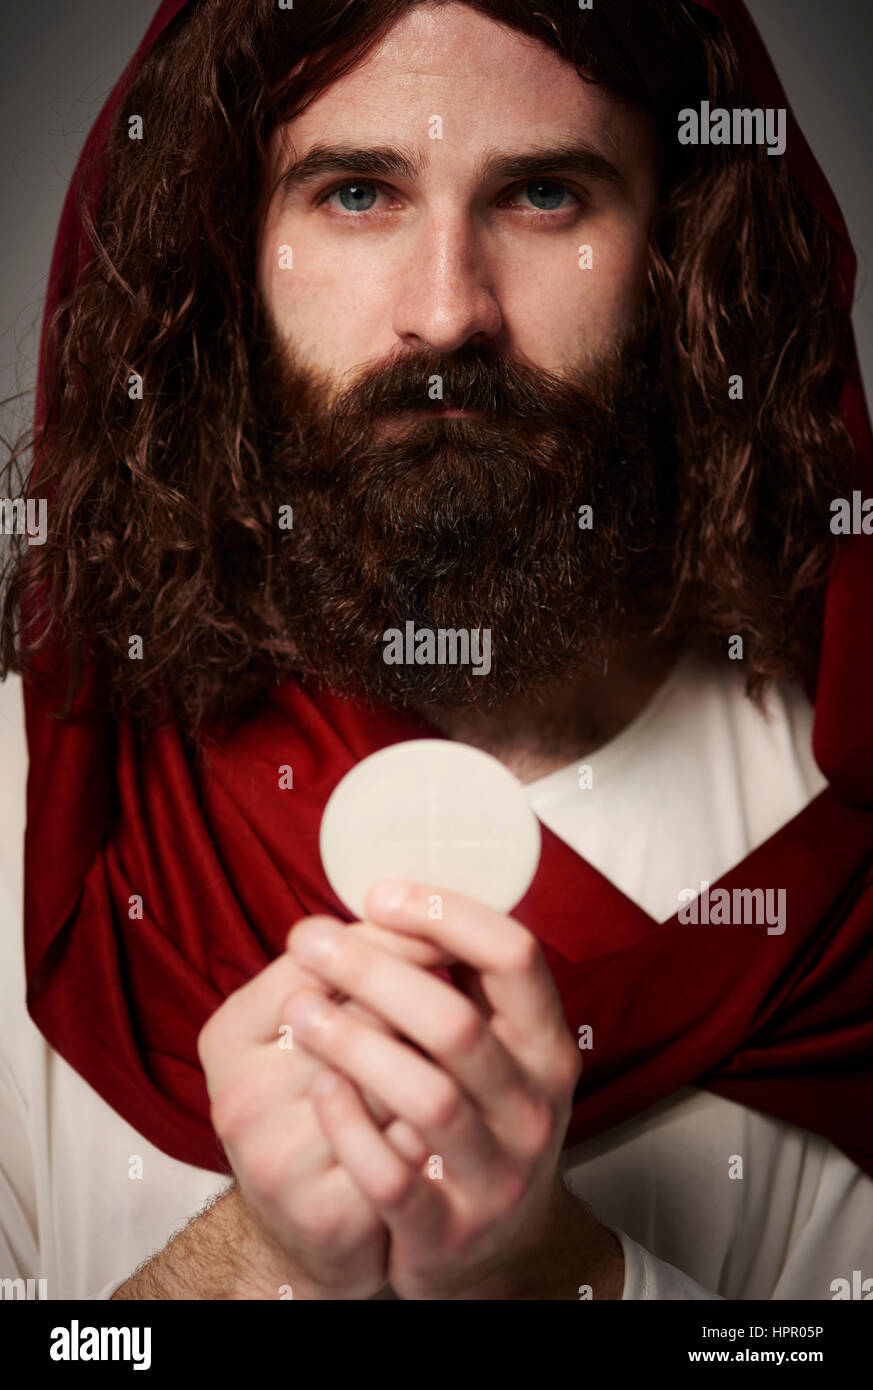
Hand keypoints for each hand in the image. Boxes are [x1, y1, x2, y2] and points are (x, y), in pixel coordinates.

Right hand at [197, 917, 451, 1298]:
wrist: (305, 1229)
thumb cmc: (311, 1105)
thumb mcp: (297, 1027)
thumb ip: (341, 969)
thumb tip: (421, 913)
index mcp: (228, 1035)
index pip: (317, 960)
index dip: (391, 939)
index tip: (440, 932)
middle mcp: (241, 1096)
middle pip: (364, 1015)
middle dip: (422, 1000)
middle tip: (462, 991)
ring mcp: (280, 1162)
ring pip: (395, 1080)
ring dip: (439, 1063)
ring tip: (461, 1058)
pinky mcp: (327, 1217)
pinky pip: (408, 1150)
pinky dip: (438, 1128)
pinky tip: (454, 1120)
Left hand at [285, 880, 588, 1299]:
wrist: (488, 1250)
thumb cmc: (479, 1119)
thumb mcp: (499, 1050)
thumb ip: (464, 981)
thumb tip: (398, 895)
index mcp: (546, 1045)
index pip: (515, 956)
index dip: (446, 915)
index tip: (378, 894)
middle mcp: (532, 1108)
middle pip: (456, 1023)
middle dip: (374, 971)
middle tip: (310, 941)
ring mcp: (496, 1174)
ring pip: (427, 1097)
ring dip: (354, 1043)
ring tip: (297, 1009)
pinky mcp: (449, 1231)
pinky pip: (395, 1178)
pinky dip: (351, 1128)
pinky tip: (318, 1086)